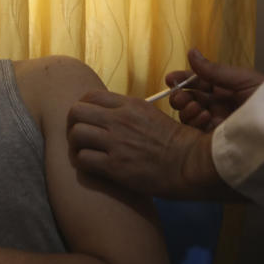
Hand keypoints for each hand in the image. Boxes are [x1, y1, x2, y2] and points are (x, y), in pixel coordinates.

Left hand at [67, 90, 236, 199]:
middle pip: (76, 111)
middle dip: (73, 124)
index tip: (86, 119)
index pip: (90, 96)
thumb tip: (109, 116)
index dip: (82, 108)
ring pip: (76, 134)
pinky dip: (82, 162)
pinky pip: (83, 158)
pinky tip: (90, 165)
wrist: (190, 164)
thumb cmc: (176, 143)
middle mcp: (119, 119)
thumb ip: (128, 113)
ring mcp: (116, 142)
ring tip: (83, 151)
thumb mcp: (151, 115)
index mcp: (129, 105)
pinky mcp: (115, 166)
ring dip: (75, 144)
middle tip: (79, 136)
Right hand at [167, 49, 263, 130]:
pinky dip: (195, 123)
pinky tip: (203, 117)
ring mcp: (217, 124)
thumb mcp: (242, 79)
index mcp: (226, 89)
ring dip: (187, 110)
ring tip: (196, 107)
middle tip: (180, 96)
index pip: (199, 83)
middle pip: (190, 100)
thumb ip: (213, 70)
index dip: (183, 80)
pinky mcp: (216, 141)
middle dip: (181, 97)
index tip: (170, 79)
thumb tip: (191, 52)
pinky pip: (197, 132)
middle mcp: (219, 106)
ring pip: (190, 116)